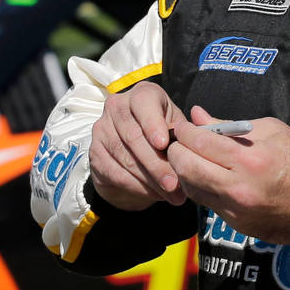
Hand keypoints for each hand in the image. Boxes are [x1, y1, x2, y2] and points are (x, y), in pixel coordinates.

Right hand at [89, 81, 188, 209]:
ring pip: (125, 157)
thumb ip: (184, 133)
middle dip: (157, 164)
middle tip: (174, 185)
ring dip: (149, 180)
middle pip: (134, 136)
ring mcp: (102, 129)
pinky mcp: (94, 152)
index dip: (153, 124)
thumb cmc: (163, 134)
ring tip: (170, 194)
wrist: (135, 150)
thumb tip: (195, 142)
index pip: (144, 104)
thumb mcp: (176, 128)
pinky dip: (135, 186)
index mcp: (142, 94)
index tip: (163, 144)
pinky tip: (152, 194)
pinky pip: (114, 172)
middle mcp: (118, 106)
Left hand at [167, 106, 289, 243]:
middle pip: (187, 169)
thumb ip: (227, 124)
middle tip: (178, 143)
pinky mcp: (235, 224)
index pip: (200, 143)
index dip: (185, 132)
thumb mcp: (269, 130)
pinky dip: (199, 187)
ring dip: (183, 172)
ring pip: (191, 189)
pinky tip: (205, 176)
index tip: (183, 127)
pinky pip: (206, 203)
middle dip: (176, 152)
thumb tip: (197, 115)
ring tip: (189, 158)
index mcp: (249, 160)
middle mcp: (238, 189)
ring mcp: (235, 210)